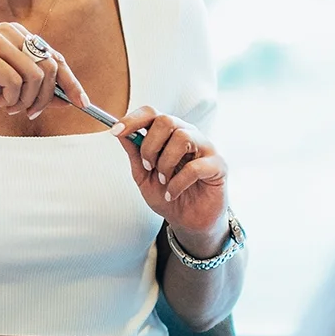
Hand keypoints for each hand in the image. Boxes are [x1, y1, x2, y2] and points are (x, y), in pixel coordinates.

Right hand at [0, 22, 87, 127]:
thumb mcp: (12, 93)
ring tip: (13, 108)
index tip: (84, 103)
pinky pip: (14, 80)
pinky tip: (1, 102)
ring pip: (36, 74)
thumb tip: (68, 98)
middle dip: (46, 96)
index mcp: (18, 35)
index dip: (71, 81)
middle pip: (50, 64)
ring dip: (28, 99)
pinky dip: (12, 98)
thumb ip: (38, 91)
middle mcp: (10, 31)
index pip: (55, 57)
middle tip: (31, 113)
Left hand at [108, 107, 229, 250]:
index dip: (132, 120)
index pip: (151, 113)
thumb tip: (120, 134)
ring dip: (166, 163)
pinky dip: (178, 183)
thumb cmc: (168, 194)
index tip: (116, 132)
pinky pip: (195, 166)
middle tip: (148, 166)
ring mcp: (206, 147)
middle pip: (166, 120)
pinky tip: (173, 193)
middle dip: (150, 146)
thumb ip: (135, 155)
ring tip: (164, 180)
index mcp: (169, 133)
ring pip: (182, 137)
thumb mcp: (144, 176)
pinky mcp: (218, 165)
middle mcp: (189, 134)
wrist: (189, 221)